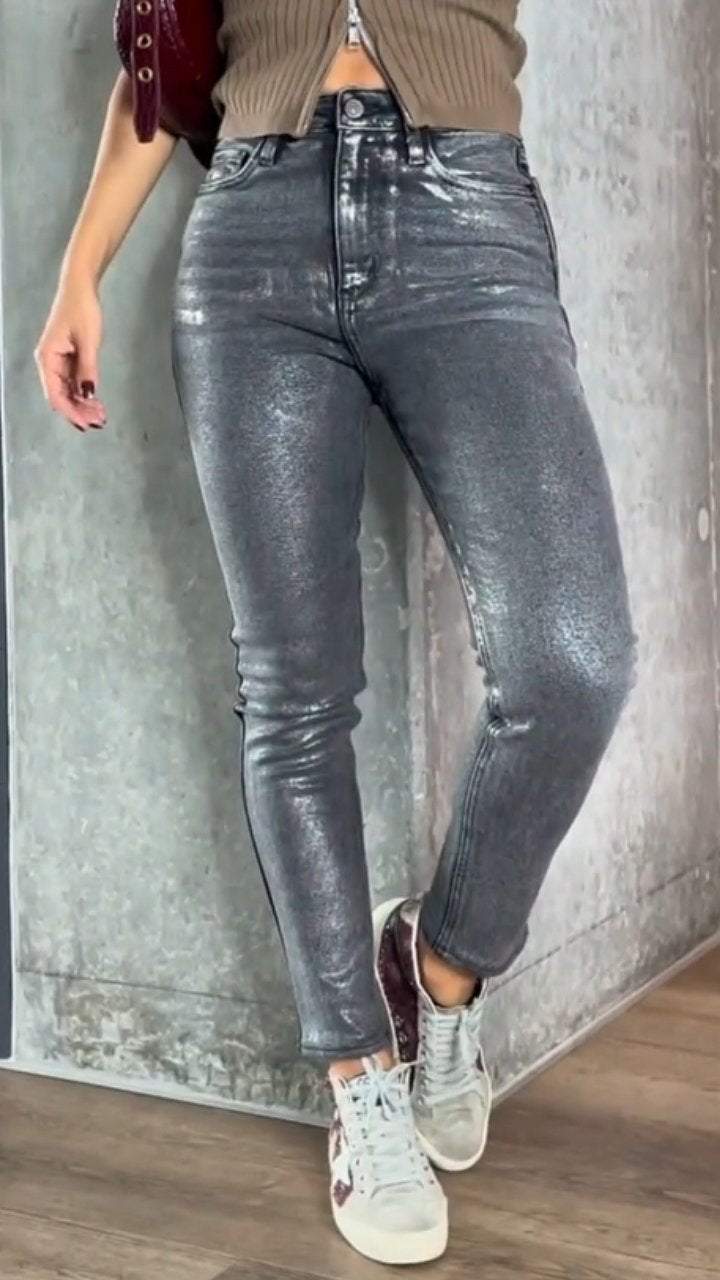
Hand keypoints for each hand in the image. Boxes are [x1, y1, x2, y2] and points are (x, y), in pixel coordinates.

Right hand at [34, 284, 107, 432]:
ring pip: (67, 392)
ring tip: (101, 415)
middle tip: (100, 422)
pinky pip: (73, 383)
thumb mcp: (88, 341)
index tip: (87, 424)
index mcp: (47, 358)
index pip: (55, 395)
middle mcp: (49, 363)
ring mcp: (57, 362)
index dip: (71, 412)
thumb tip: (88, 395)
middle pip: (60, 397)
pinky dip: (84, 394)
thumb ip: (88, 369)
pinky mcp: (67, 360)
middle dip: (78, 412)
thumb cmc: (81, 309)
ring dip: (82, 405)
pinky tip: (96, 402)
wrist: (80, 288)